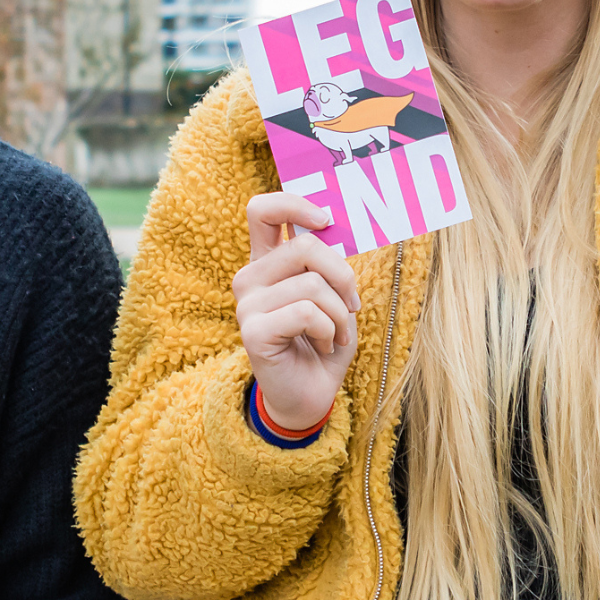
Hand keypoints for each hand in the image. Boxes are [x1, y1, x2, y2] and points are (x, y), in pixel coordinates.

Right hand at [233, 193, 360, 432]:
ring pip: (313, 285)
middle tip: (352, 303)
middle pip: (306, 247)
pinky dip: (330, 331)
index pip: (263, 210)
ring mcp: (247, 305)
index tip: (326, 221)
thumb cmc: (323, 342)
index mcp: (268, 263)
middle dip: (343, 275)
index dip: (294, 204)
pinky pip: (308, 314)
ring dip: (340, 314)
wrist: (308, 395)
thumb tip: (335, 228)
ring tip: (337, 334)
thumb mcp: (333, 297)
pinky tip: (324, 346)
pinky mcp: (253, 331)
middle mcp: (251, 278)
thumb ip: (328, 264)